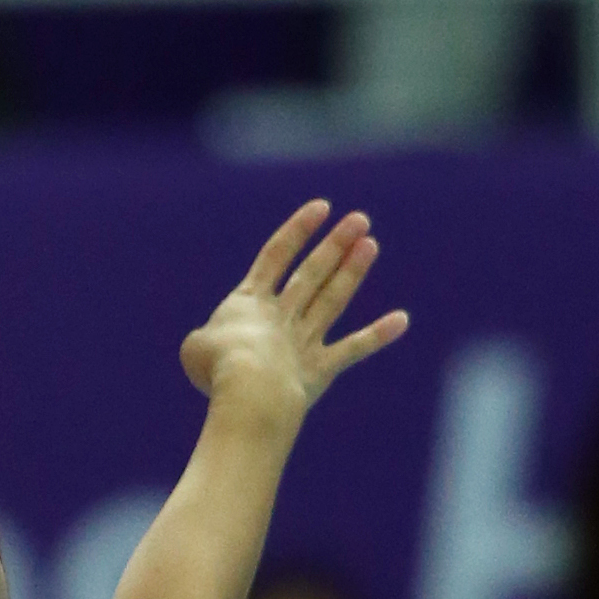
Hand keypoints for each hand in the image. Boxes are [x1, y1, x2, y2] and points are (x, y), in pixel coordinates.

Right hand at [180, 202, 407, 433]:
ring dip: (351, 272)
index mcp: (249, 303)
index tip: (322, 207)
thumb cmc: (216, 367)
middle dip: (335, 244)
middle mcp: (281, 317)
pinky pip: (353, 349)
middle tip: (361, 219)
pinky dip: (377, 335)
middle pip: (312, 273)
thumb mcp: (195, 347)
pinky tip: (402, 320)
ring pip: (332, 300)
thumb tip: (215, 347)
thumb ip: (207, 338)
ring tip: (371, 245)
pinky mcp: (320, 370)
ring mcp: (303, 341)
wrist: (248, 391)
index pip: (276, 256)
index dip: (298, 230)